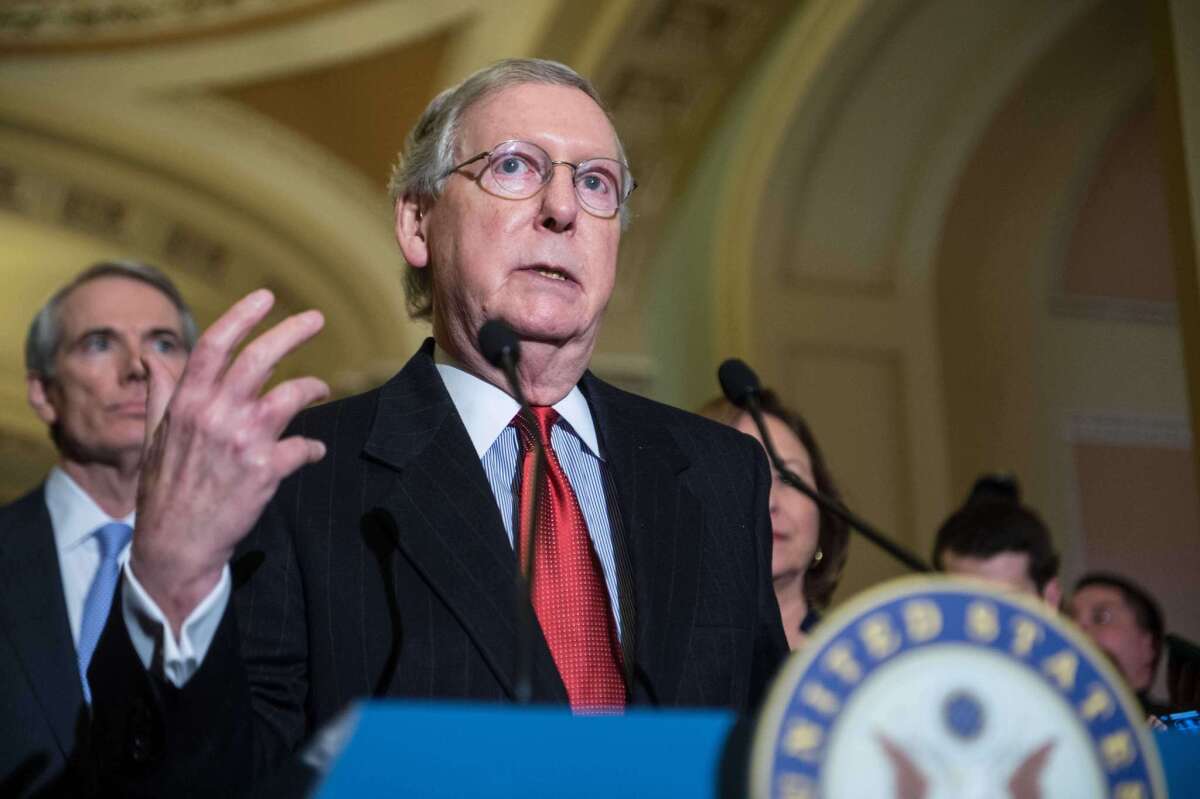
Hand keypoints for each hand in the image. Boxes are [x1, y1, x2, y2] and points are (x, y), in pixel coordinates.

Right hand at [131, 290, 328, 634]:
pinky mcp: (265, 471)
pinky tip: (314, 451)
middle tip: (317, 318)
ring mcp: (241, 443)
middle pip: (260, 359)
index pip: (214, 346)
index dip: (242, 315)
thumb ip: (163, 393)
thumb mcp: (155, 437)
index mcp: (187, 404)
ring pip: (291, 396)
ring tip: (322, 389)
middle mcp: (214, 416)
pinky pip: (304, 447)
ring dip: (312, 387)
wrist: (176, 545)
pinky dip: (313, 447)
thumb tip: (155, 354)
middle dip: (292, 331)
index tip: (267, 295)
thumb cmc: (165, 488)